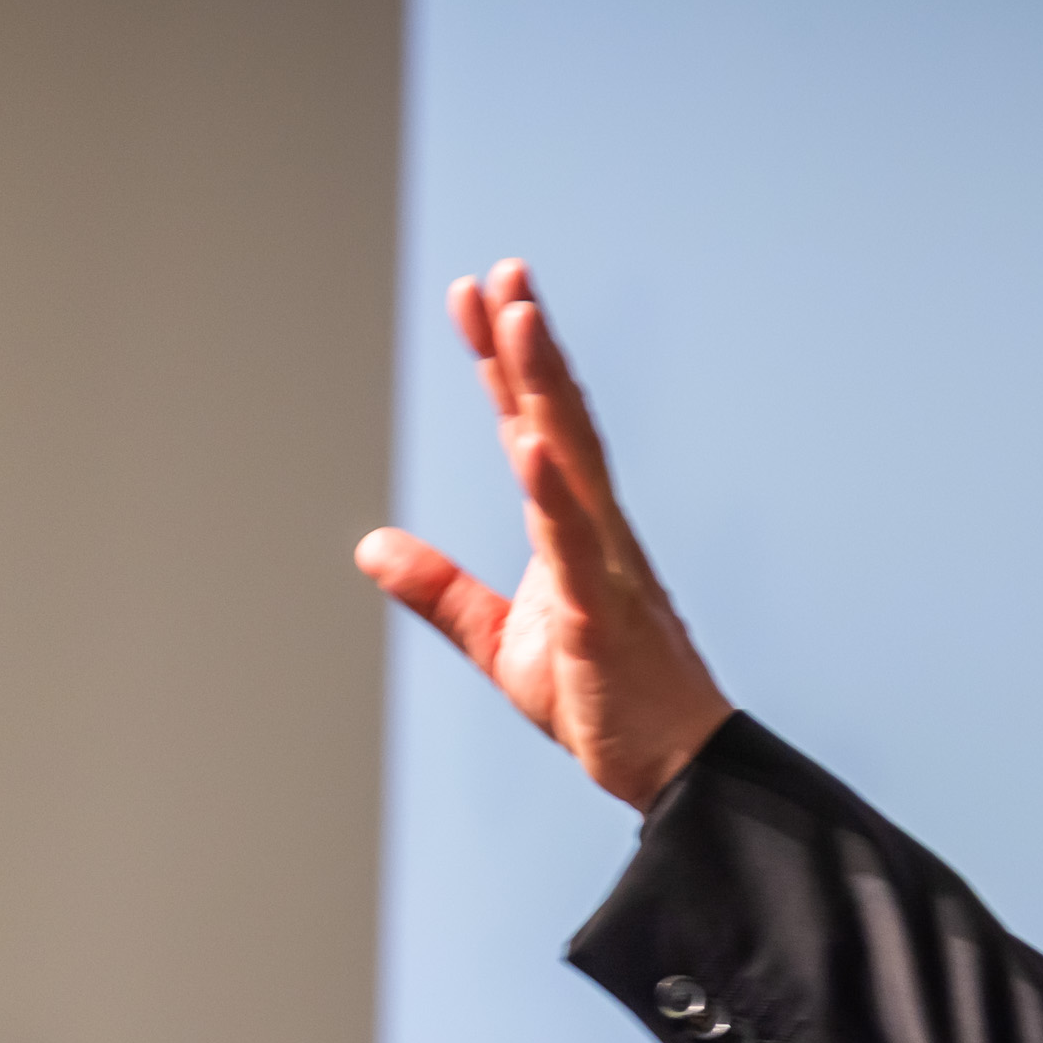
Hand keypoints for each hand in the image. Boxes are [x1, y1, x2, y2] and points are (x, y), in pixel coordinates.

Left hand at [356, 260, 731, 808]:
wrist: (672, 768)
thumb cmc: (602, 699)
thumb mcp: (500, 644)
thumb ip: (441, 591)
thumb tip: (370, 545)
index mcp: (572, 530)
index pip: (531, 427)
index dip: (503, 362)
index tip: (480, 293)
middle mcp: (595, 531)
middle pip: (558, 421)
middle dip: (529, 346)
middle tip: (506, 273)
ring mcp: (604, 567)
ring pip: (573, 461)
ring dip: (545, 390)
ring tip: (520, 321)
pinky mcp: (602, 615)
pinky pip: (576, 546)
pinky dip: (553, 493)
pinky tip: (530, 446)